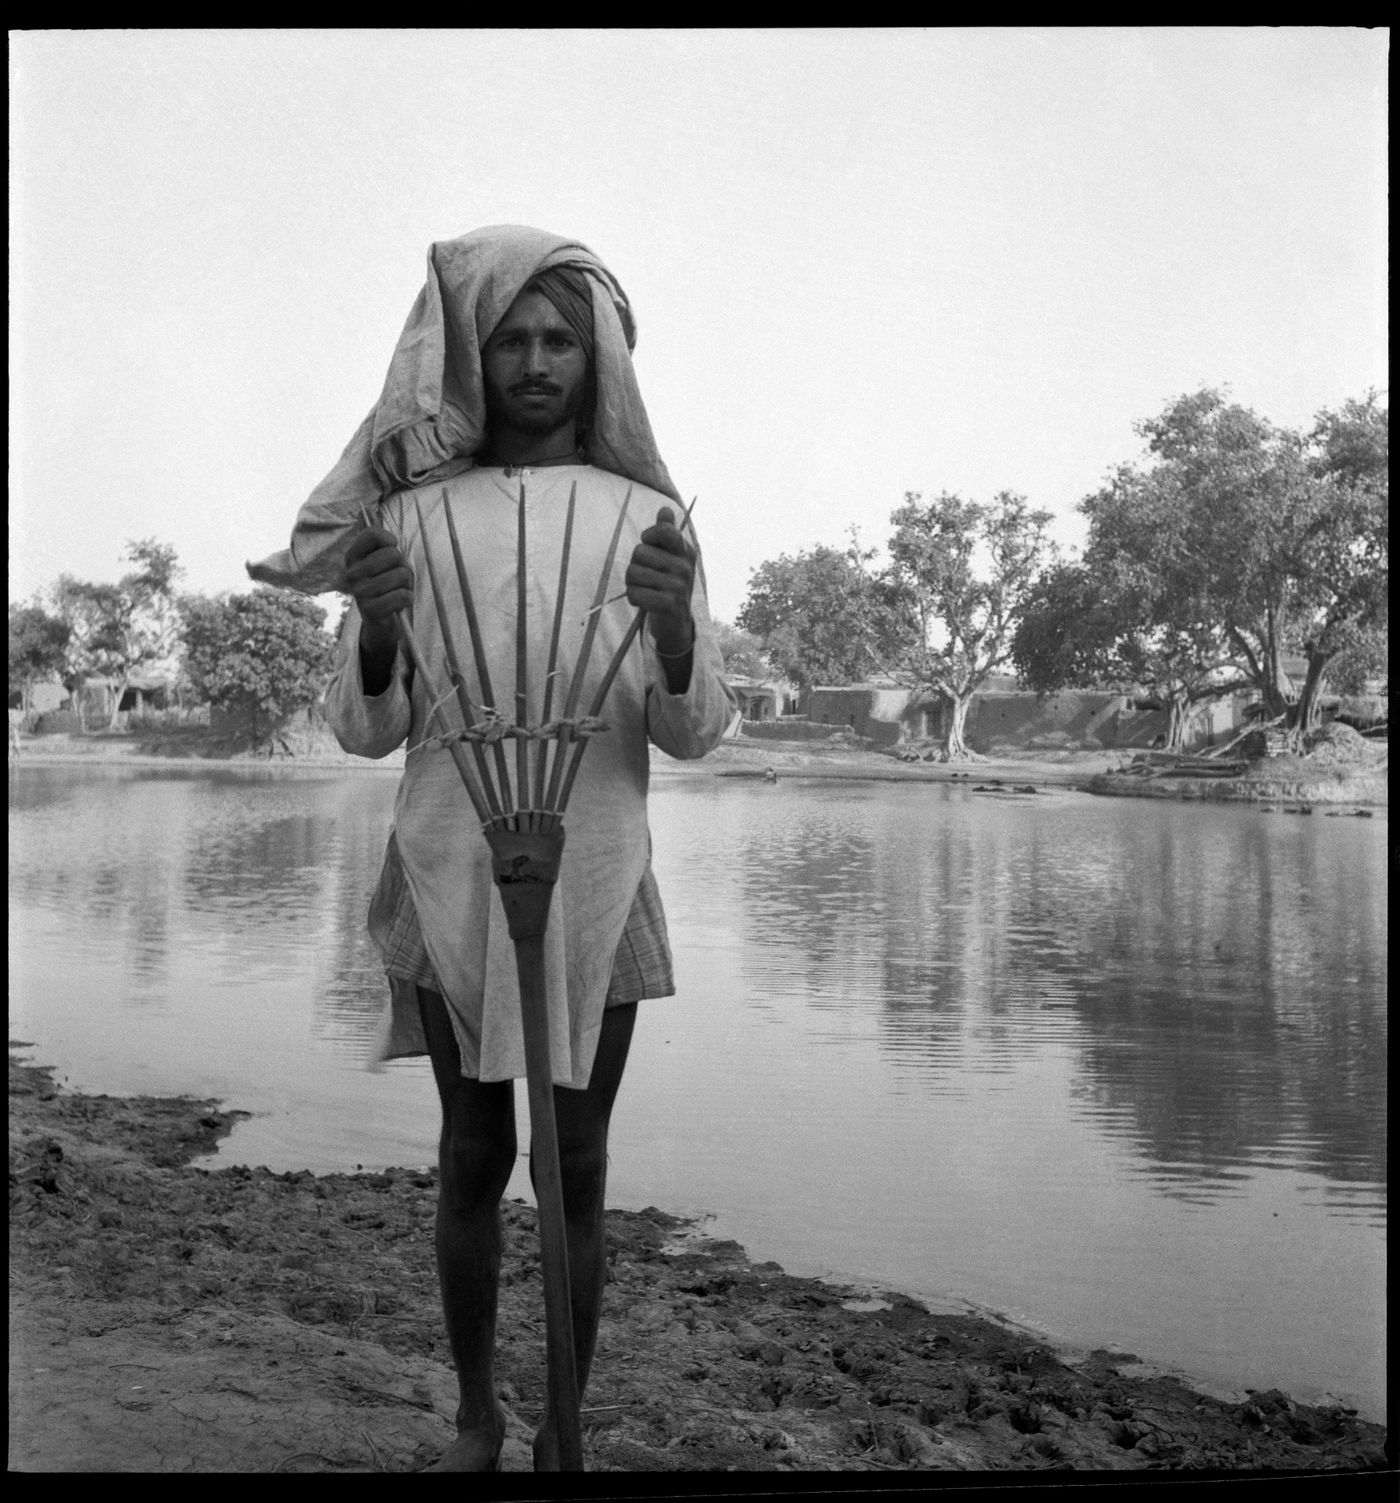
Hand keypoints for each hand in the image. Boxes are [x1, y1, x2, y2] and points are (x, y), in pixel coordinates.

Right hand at [344, 525, 412, 655]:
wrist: (380, 621)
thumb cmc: (386, 585)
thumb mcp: (385, 562)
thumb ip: (385, 545)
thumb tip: (389, 537)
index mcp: (352, 557)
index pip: (371, 534)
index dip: (389, 539)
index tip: (392, 549)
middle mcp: (352, 573)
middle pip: (393, 554)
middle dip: (403, 566)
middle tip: (397, 578)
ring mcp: (360, 592)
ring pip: (401, 575)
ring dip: (407, 584)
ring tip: (396, 591)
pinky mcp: (371, 610)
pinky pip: (403, 595)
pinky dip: (408, 599)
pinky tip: (398, 604)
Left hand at [626, 507, 694, 656]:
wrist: (677, 622)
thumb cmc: (668, 584)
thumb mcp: (670, 557)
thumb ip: (666, 533)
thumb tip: (665, 509)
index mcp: (686, 551)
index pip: (663, 531)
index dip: (648, 537)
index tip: (651, 547)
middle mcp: (685, 567)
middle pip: (640, 552)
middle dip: (636, 564)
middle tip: (647, 576)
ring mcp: (678, 586)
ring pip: (633, 573)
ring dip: (632, 583)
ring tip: (644, 589)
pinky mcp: (668, 605)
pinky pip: (634, 593)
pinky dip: (633, 598)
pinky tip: (644, 601)